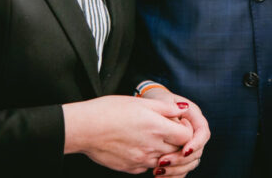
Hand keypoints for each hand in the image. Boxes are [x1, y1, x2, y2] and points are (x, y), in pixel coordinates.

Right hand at [62, 95, 191, 172]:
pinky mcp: (130, 168)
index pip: (187, 136)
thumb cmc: (109, 110)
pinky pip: (146, 166)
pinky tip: (137, 145)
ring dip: (162, 151)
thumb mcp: (140, 102)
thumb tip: (183, 109)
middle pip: (177, 150)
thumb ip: (165, 107)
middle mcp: (152, 147)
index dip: (185, 128)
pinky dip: (147, 158)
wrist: (84, 129)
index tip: (177, 122)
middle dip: (176, 141)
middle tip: (166, 129)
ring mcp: (141, 160)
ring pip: (163, 160)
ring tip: (149, 136)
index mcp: (157, 128)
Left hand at [140, 86, 210, 175]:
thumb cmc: (158, 100)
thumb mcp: (164, 101)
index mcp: (195, 118)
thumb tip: (179, 122)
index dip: (196, 143)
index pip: (203, 133)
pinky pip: (182, 169)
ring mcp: (189, 145)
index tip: (184, 151)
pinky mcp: (180, 155)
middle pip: (198, 152)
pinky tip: (159, 176)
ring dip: (176, 169)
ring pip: (191, 163)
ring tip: (158, 170)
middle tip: (163, 161)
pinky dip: (173, 175)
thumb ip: (172, 111)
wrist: (151, 106)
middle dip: (181, 160)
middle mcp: (195, 133)